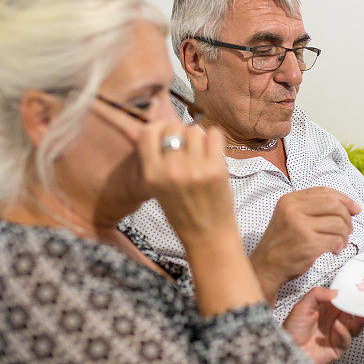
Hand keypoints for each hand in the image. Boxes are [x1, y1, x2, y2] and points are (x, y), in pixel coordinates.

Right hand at [137, 120, 264, 315]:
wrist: (208, 237)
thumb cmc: (183, 212)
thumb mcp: (158, 189)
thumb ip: (157, 161)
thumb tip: (165, 128)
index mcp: (151, 175)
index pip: (148, 132)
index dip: (159, 127)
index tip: (168, 133)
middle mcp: (170, 171)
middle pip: (174, 127)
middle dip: (181, 133)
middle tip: (188, 147)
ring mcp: (194, 170)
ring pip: (195, 130)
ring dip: (199, 138)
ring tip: (202, 154)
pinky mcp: (216, 170)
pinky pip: (214, 135)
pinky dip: (215, 140)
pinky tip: (214, 154)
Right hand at [249, 188, 360, 303]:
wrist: (266, 266)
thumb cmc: (283, 243)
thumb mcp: (290, 216)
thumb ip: (313, 208)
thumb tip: (350, 207)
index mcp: (290, 200)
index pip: (325, 192)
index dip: (344, 199)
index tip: (355, 209)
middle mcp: (293, 209)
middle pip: (334, 205)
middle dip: (347, 218)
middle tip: (348, 230)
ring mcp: (300, 226)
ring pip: (338, 223)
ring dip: (344, 235)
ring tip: (339, 243)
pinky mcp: (308, 243)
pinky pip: (336, 240)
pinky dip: (339, 246)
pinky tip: (334, 251)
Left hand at [282, 287, 363, 363]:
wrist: (289, 350)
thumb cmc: (292, 329)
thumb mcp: (302, 306)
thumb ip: (317, 294)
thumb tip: (334, 292)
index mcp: (327, 308)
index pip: (343, 300)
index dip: (350, 296)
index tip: (356, 290)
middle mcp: (334, 320)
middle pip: (352, 313)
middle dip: (358, 308)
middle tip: (362, 302)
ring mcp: (337, 333)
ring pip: (355, 326)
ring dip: (358, 320)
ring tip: (357, 314)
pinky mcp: (337, 347)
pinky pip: (346, 339)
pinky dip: (344, 332)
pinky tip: (338, 325)